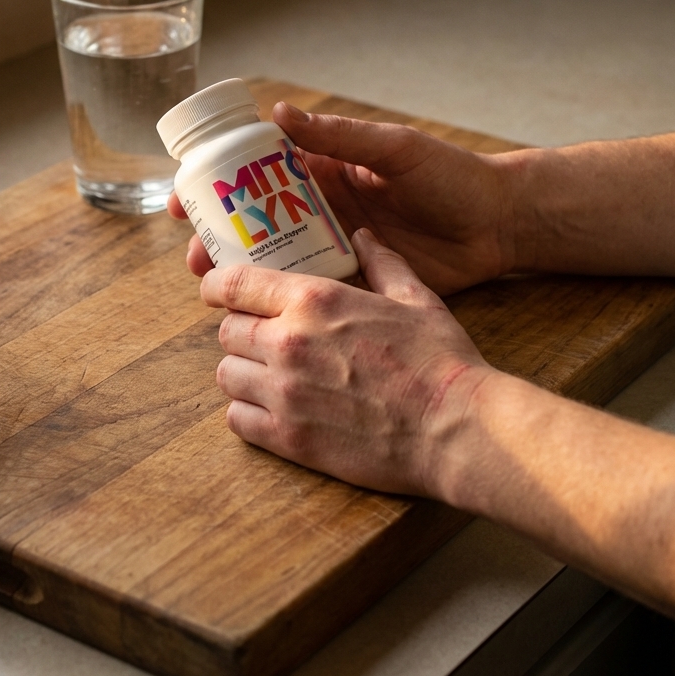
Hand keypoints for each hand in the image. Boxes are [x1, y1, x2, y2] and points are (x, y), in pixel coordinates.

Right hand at [169, 102, 516, 294]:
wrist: (499, 224)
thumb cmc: (451, 175)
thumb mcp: (394, 149)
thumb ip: (341, 136)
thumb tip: (279, 113)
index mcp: (326, 171)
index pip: (259, 175)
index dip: (220, 185)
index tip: (187, 199)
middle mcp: (323, 210)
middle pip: (257, 223)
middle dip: (221, 237)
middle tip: (196, 254)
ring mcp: (337, 248)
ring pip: (277, 261)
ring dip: (243, 272)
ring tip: (214, 287)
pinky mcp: (359, 283)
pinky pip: (312, 291)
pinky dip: (283, 302)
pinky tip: (257, 315)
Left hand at [202, 228, 493, 496]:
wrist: (457, 429)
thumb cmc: (440, 360)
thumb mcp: (416, 298)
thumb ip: (381, 263)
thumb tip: (363, 236)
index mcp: (314, 300)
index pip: (234, 284)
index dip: (217, 285)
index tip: (217, 291)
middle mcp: (288, 342)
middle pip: (227, 331)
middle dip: (241, 331)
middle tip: (264, 338)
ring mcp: (284, 394)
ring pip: (226, 375)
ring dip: (243, 372)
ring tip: (267, 376)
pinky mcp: (289, 439)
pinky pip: (237, 420)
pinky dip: (247, 414)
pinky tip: (271, 411)